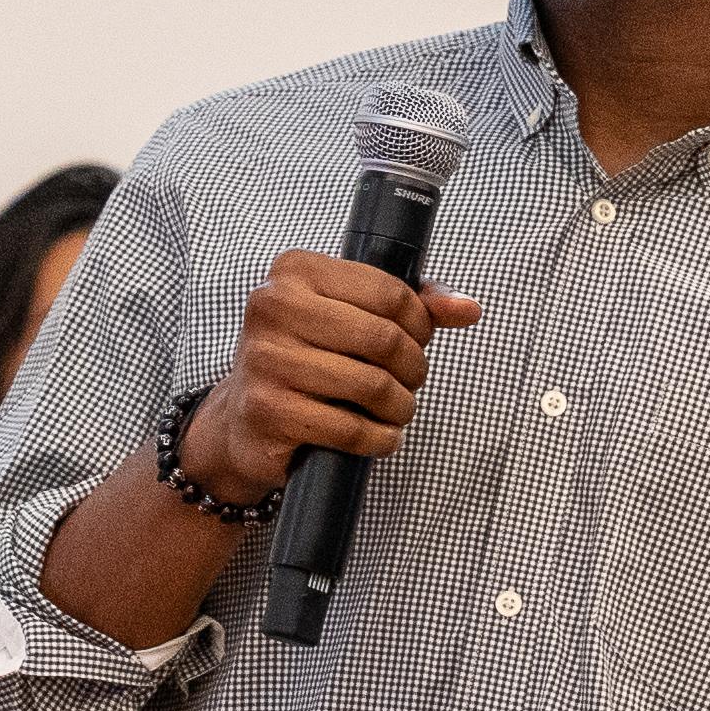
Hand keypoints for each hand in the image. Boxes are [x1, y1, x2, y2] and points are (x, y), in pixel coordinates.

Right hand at [178, 253, 484, 501]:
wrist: (241, 419)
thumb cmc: (306, 358)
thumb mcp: (351, 316)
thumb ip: (412, 305)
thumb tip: (468, 308)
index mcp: (295, 271)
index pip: (389, 292)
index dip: (420, 323)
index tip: (418, 342)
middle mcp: (272, 307)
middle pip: (384, 339)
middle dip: (413, 368)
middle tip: (411, 382)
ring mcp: (266, 360)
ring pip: (372, 386)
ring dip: (400, 407)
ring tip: (397, 410)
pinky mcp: (267, 411)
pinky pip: (350, 429)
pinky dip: (379, 439)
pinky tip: (380, 436)